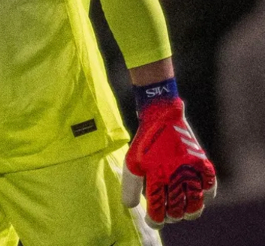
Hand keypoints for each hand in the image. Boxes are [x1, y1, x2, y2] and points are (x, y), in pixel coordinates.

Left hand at [121, 94, 216, 227]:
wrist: (161, 116)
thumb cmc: (145, 142)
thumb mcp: (131, 162)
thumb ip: (130, 186)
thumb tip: (130, 207)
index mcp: (155, 176)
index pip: (157, 208)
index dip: (155, 220)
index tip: (153, 222)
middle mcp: (174, 175)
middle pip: (178, 208)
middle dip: (173, 216)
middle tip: (169, 216)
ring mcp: (190, 169)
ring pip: (197, 202)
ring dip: (191, 211)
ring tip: (185, 213)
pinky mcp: (201, 162)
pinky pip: (210, 184)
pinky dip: (207, 193)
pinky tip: (202, 196)